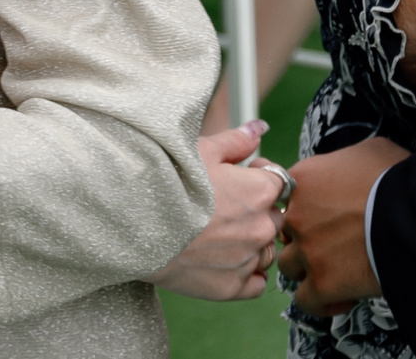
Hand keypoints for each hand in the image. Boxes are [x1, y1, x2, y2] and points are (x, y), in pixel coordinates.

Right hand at [151, 121, 286, 300]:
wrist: (136, 224)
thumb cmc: (167, 182)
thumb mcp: (202, 150)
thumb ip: (237, 141)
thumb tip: (259, 129)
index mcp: (260, 191)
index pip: (280, 183)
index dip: (258, 178)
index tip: (239, 179)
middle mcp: (261, 227)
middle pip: (274, 217)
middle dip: (256, 211)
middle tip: (222, 208)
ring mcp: (248, 260)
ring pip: (266, 250)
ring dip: (252, 243)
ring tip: (218, 235)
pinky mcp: (232, 287)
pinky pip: (256, 283)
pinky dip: (247, 273)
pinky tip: (223, 260)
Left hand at [278, 135, 405, 314]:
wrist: (415, 215)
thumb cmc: (397, 179)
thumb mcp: (369, 151)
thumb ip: (345, 161)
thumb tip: (351, 169)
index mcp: (303, 179)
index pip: (282, 195)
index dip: (300, 206)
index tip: (314, 213)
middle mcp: (297, 214)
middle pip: (285, 231)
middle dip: (304, 237)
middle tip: (330, 241)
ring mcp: (307, 250)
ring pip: (289, 267)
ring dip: (308, 270)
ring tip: (335, 270)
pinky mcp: (322, 283)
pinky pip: (306, 300)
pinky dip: (321, 302)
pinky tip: (342, 297)